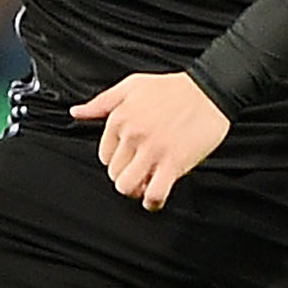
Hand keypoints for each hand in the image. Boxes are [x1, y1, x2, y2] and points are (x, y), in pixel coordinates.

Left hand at [70, 71, 230, 209]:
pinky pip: (154, 194)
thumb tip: (76, 113)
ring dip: (135, 190)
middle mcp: (133, 135)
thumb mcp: (132, 86)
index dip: (117, 160)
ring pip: (126, 187)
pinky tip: (155, 197)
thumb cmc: (173, 88)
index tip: (131, 158)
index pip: (104, 156)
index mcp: (119, 118)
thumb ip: (101, 102)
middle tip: (141, 172)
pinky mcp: (173, 163)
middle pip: (114, 173)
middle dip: (126, 175)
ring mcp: (152, 150)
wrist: (210, 90)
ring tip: (146, 184)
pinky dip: (152, 202)